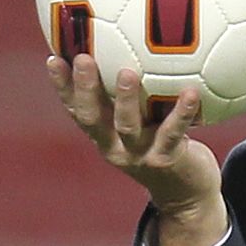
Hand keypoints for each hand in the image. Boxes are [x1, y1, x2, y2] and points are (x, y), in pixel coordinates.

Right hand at [49, 54, 227, 245]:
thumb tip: (130, 48)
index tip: (54, 58)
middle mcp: (115, 147)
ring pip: (128, 127)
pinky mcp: (166, 160)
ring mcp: (140, 156)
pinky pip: (173, 133)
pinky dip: (182, 112)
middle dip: (85, 89)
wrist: (186, 196)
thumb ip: (132, 98)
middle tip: (84, 59)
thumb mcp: (142, 125)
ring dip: (126, 99)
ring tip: (127, 73)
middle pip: (93, 119)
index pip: (76, 109)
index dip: (63, 87)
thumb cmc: (162, 147)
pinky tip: (191, 92)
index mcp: (104, 136)